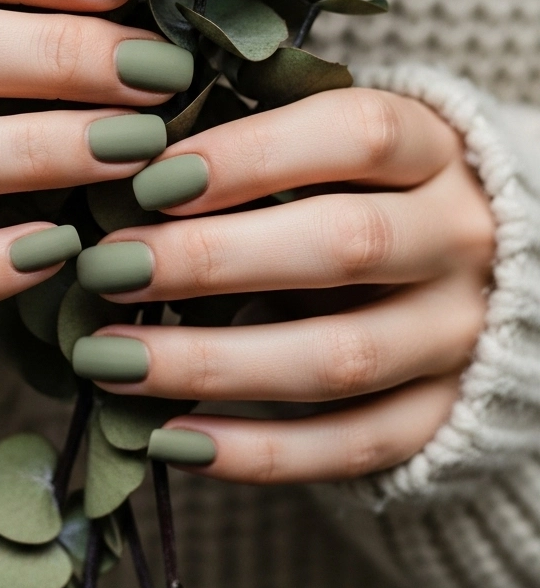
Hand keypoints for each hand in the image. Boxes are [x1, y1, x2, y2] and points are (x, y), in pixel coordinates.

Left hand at [73, 88, 495, 482]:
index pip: (359, 135)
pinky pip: (351, 446)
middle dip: (213, 260)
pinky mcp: (442, 417)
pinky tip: (171, 438)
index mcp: (435, 149)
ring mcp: (457, 335)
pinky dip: (257, 452)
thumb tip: (118, 169)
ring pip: (342, 359)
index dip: (252, 155)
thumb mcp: (328, 155)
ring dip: (212, 363)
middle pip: (348, 244)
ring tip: (110, 361)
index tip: (149, 180)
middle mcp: (460, 238)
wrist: (477, 281)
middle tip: (109, 271)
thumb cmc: (359, 195)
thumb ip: (249, 155)